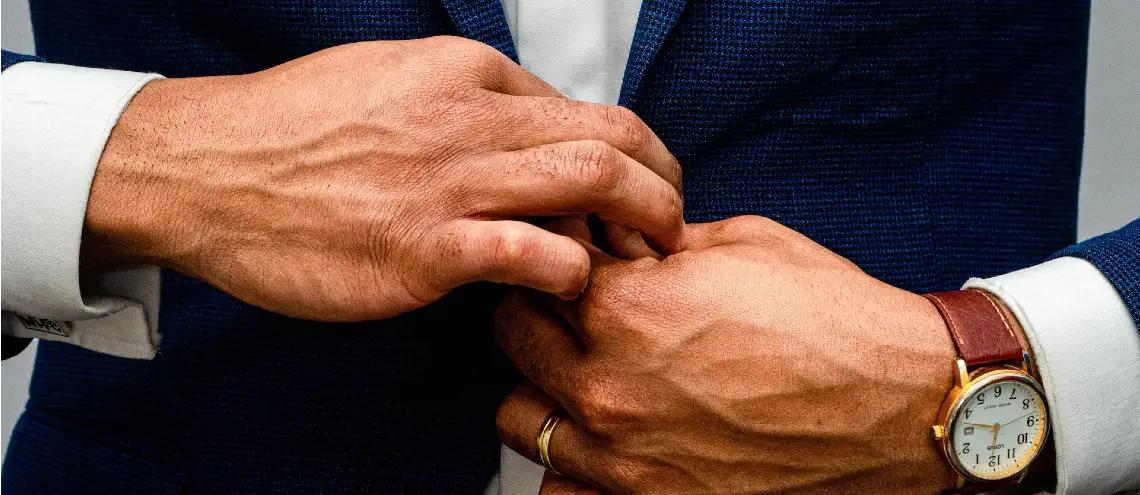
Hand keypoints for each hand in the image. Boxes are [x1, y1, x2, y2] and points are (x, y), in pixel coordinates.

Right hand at [82, 36, 683, 320]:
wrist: (205, 169)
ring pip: (591, 183)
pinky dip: (569, 272)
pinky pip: (533, 254)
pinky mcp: (423, 248)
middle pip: (612, 139)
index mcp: (463, 72)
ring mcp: (447, 182)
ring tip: (642, 259)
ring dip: (638, 226)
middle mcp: (467, 118)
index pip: (584, 108)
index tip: (636, 190)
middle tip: (669, 225)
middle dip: (664, 185)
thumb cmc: (291, 129)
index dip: (630, 154)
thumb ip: (464, 101)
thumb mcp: (388, 78)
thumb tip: (528, 131)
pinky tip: (562, 286)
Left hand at [495, 216, 957, 494]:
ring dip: (544, 387)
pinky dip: (569, 467)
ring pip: (520, 416)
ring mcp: (624, 455)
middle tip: (580, 309)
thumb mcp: (740, 245)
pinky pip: (561, 492)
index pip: (536, 268)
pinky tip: (605, 439)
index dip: (561, 255)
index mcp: (625, 309)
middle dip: (540, 312)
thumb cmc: (835, 319)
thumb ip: (656, 243)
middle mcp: (609, 386)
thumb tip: (614, 238)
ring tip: (590, 373)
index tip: (581, 256)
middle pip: (513, 337)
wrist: (906, 406)